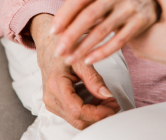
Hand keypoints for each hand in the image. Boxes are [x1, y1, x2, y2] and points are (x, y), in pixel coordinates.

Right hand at [32, 15, 119, 129]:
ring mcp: (51, 103)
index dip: (97, 113)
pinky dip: (89, 112)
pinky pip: (73, 115)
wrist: (50, 45)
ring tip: (109, 101)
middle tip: (115, 104)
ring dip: (95, 115)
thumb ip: (94, 78)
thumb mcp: (82, 59)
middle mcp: (50, 97)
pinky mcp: (55, 104)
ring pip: (76, 120)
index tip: (113, 107)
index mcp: (56, 84)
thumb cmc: (66, 48)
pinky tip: (99, 101)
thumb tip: (108, 95)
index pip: (77, 110)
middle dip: (99, 116)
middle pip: (77, 119)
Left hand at [51, 0, 157, 64]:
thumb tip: (59, 26)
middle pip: (89, 16)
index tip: (52, 32)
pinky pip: (118, 41)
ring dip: (83, 48)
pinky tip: (89, 60)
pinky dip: (102, 52)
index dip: (64, 15)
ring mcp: (129, 7)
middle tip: (58, 51)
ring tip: (70, 59)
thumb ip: (84, 2)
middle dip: (71, 35)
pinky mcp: (141, 21)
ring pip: (102, 31)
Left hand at [129, 0, 165, 75]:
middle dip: (125, 5)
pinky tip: (151, 12)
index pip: (116, 16)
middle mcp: (137, 47)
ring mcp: (145, 52)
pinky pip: (143, 34)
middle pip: (123, 22)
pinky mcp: (154, 53)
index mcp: (136, 37)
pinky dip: (143, 22)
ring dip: (135, 14)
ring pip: (133, 28)